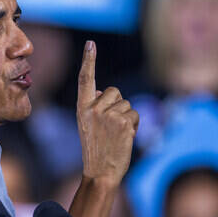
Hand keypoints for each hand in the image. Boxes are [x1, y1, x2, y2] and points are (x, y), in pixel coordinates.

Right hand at [76, 40, 138, 186]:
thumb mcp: (88, 125)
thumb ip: (95, 106)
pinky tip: (125, 137)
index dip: (88, 60)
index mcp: (82, 108)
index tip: (90, 44)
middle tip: (110, 128)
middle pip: (115, 92)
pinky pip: (135, 114)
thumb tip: (104, 92)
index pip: (85, 79)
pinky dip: (134, 125)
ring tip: (116, 135)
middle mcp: (93, 109)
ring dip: (126, 118)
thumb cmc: (96, 148)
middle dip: (117, 105)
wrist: (100, 172)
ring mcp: (109, 116)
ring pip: (127, 104)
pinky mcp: (124, 123)